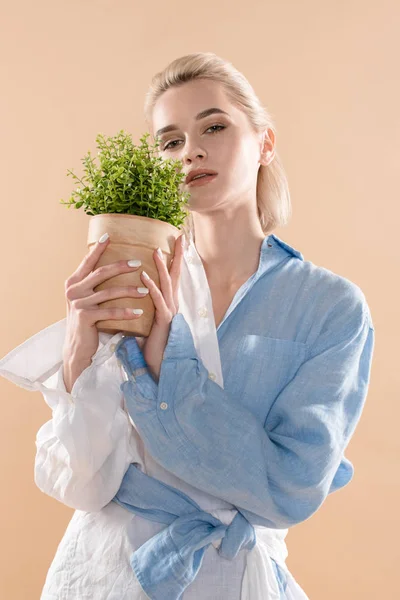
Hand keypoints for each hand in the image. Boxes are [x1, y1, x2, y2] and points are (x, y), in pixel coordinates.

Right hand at [62, 234, 147, 391]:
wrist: (77, 347)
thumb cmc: (87, 321)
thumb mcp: (87, 299)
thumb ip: (93, 284)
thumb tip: (112, 265)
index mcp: (74, 282)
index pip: (88, 262)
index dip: (98, 248)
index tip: (109, 236)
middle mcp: (73, 290)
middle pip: (101, 273)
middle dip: (121, 266)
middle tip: (139, 262)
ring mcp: (78, 304)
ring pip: (109, 293)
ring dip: (129, 290)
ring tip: (145, 290)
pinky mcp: (85, 318)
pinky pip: (110, 312)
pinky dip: (126, 312)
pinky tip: (139, 311)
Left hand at [135, 233, 184, 381]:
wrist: (156, 365)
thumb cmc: (150, 344)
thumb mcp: (146, 319)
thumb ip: (142, 304)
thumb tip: (128, 292)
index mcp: (168, 302)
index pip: (172, 276)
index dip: (174, 258)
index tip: (175, 241)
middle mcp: (172, 304)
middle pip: (176, 275)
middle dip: (177, 255)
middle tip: (179, 236)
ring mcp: (170, 312)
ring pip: (167, 284)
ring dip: (161, 266)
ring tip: (156, 250)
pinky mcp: (164, 321)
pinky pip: (157, 300)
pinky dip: (151, 286)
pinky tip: (144, 275)